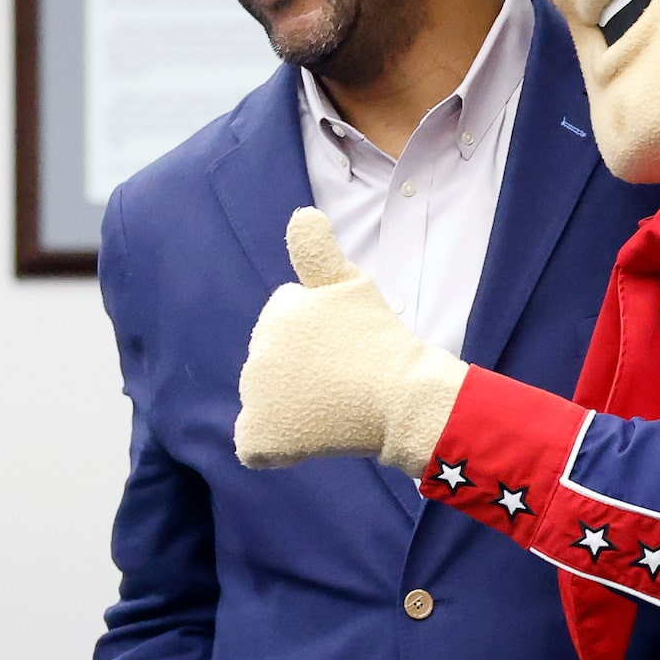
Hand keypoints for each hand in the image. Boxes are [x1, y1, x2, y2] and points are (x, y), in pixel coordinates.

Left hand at [235, 208, 466, 476]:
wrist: (403, 397)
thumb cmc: (382, 341)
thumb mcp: (352, 284)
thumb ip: (316, 249)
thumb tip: (300, 213)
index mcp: (279, 311)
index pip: (288, 323)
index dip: (321, 336)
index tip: (347, 345)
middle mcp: (258, 350)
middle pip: (278, 363)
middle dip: (305, 368)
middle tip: (346, 375)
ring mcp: (257, 394)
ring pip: (270, 400)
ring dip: (297, 402)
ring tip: (337, 403)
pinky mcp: (262, 434)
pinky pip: (256, 445)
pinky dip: (278, 446)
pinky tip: (310, 437)